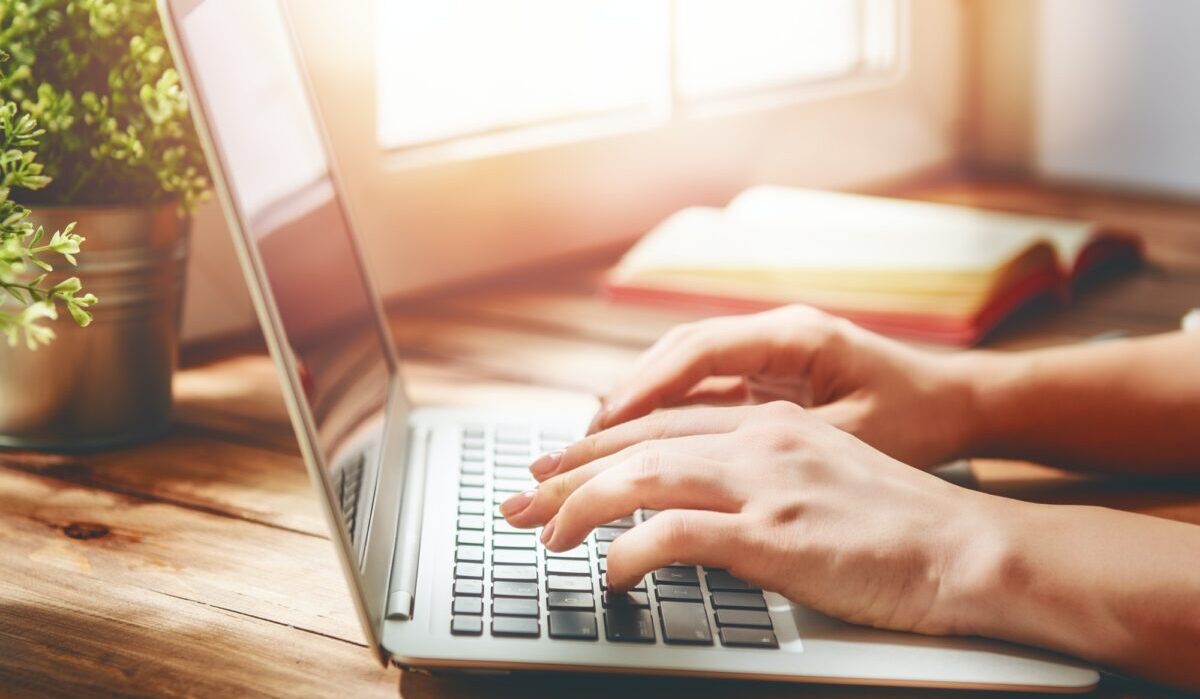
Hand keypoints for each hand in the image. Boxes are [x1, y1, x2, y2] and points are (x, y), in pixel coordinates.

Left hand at [502, 401, 991, 634]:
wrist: (965, 548)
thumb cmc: (897, 525)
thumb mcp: (821, 477)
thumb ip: (758, 474)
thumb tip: (698, 498)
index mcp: (767, 424)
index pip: (658, 426)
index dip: (595, 447)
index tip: (551, 468)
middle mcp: (758, 440)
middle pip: (636, 445)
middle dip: (566, 473)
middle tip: (517, 500)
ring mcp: (765, 484)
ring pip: (642, 478)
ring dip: (581, 508)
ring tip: (545, 536)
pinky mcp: (775, 533)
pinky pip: (677, 535)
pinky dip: (632, 552)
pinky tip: (612, 573)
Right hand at [587, 305, 979, 468]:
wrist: (959, 403)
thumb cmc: (917, 419)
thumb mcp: (856, 437)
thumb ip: (786, 442)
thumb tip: (711, 465)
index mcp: (795, 336)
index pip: (701, 351)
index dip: (647, 387)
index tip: (605, 422)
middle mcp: (773, 334)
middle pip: (679, 354)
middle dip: (626, 395)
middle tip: (578, 439)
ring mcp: (769, 351)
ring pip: (684, 368)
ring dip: (640, 403)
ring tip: (593, 443)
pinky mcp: (769, 374)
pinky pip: (703, 387)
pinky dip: (667, 411)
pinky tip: (639, 443)